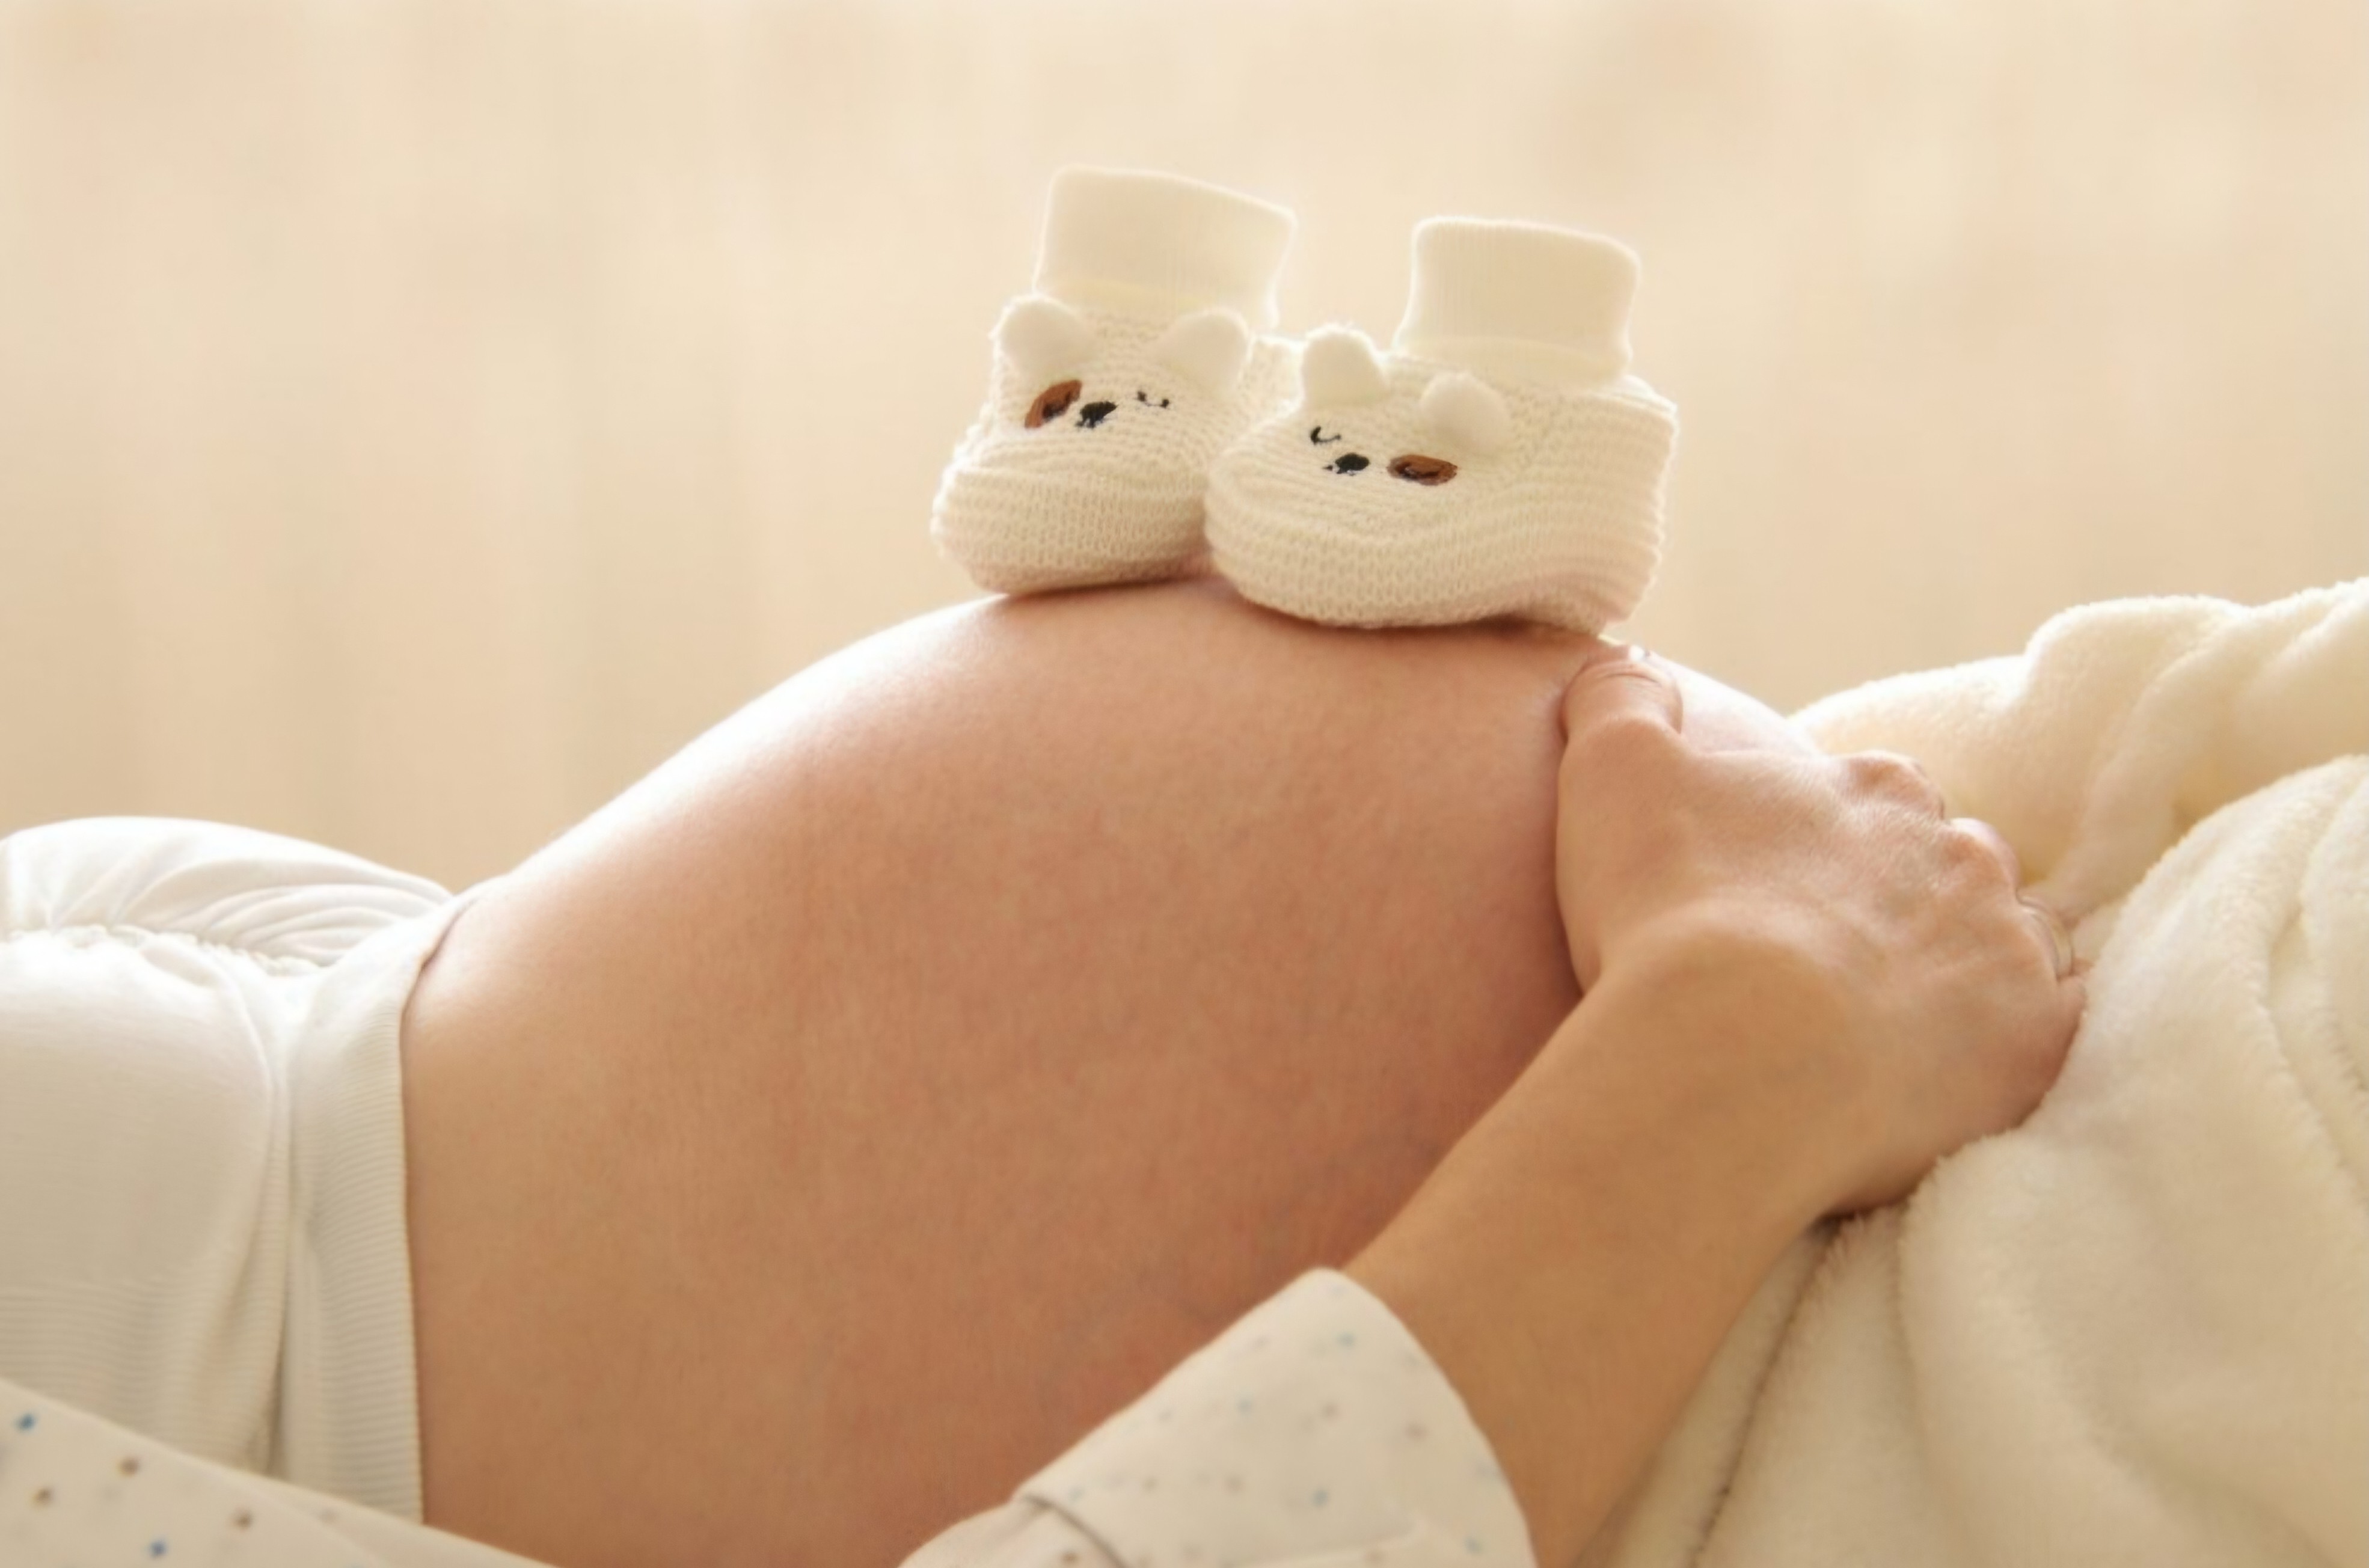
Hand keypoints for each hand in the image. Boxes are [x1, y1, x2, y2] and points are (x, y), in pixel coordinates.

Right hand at [1553, 646, 2085, 1215]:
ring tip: (1888, 1023)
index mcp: (1874, 788)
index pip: (1873, 796)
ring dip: (1961, 968)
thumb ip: (1623, 698)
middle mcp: (1961, 852)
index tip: (1781, 890)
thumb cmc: (1672, 912)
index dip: (1826, 843)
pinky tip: (1949, 1068)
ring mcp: (2009, 947)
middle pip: (1946, 867)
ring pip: (2007, 942)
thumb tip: (1626, 658)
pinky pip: (2048, 1027)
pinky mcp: (2036, 1041)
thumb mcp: (1615, 772)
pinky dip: (2009, 1038)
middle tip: (1828, 964)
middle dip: (1903, 903)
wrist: (1739, 1060)